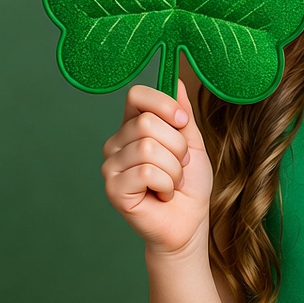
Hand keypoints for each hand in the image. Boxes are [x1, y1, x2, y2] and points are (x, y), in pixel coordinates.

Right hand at [102, 80, 213, 255]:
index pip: (137, 95)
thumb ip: (182, 113)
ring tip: (171, 182)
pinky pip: (147, 171)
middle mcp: (117, 142)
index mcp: (133, 126)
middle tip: (180, 165)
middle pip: (147, 122)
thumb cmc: (190, 183)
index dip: (164, 104)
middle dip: (177, 145)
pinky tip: (162, 194)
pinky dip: (166, 183)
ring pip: (148, 147)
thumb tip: (176, 81)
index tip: (183, 121)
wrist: (189, 221)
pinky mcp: (113, 188)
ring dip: (174, 168)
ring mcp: (111, 166)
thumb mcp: (192, 141)